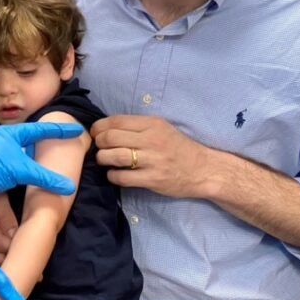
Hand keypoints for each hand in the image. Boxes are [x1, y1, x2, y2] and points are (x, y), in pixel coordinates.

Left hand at [0, 122, 83, 197]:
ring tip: (45, 153)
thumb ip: (45, 177)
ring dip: (32, 151)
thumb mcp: (22, 170)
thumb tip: (68, 186)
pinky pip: (12, 158)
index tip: (76, 128)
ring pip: (20, 147)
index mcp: (12, 133)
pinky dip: (22, 162)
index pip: (42, 129)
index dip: (60, 130)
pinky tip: (26, 168)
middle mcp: (3, 137)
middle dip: (44, 137)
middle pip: (30, 135)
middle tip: (59, 138)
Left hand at [92, 115, 215, 197]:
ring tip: (104, 160)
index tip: (95, 133)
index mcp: (152, 124)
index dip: (99, 127)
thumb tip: (106, 128)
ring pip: (115, 156)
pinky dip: (113, 175)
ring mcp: (153, 160)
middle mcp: (152, 140)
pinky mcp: (153, 179)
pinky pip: (123, 177)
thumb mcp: (161, 128)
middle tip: (99, 148)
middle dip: (99, 143)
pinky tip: (114, 174)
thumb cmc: (179, 147)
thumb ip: (137, 127)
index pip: (116, 121)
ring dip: (103, 158)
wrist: (204, 169)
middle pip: (111, 137)